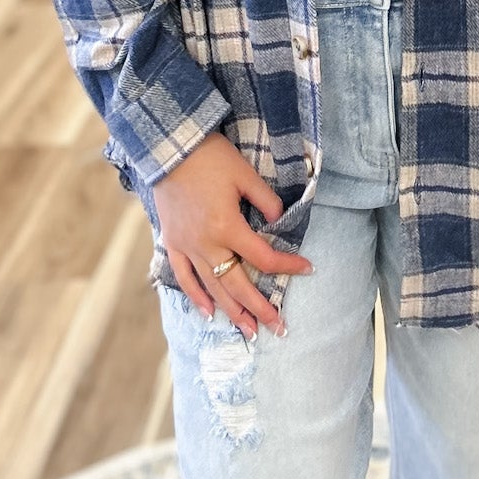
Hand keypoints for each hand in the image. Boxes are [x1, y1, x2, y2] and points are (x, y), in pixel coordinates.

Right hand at [153, 131, 313, 338]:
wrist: (169, 147)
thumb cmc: (211, 157)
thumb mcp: (245, 174)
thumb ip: (266, 200)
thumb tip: (280, 221)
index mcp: (228, 227)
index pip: (264, 257)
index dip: (288, 266)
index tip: (308, 268)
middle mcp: (207, 244)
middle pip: (238, 284)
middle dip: (260, 308)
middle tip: (279, 328)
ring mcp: (187, 246)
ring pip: (212, 287)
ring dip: (232, 311)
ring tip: (248, 331)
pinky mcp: (172, 242)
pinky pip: (184, 277)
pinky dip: (196, 296)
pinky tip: (208, 312)